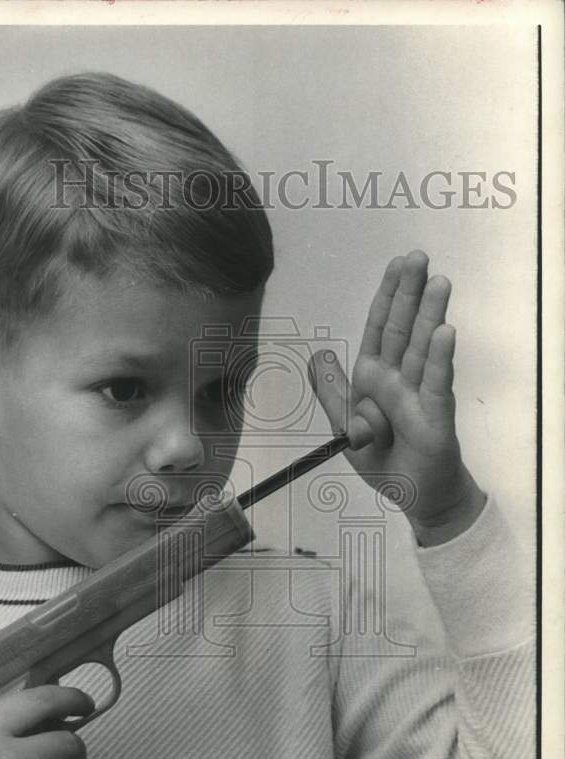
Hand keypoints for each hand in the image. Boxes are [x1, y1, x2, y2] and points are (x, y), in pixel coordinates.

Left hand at [312, 250, 485, 544]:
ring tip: (438, 282)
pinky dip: (439, 359)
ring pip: (422, 348)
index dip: (387, 297)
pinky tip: (444, 332)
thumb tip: (318, 354)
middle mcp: (399, 379)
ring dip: (430, 315)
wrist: (415, 495)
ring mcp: (420, 393)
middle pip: (402, 329)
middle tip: (418, 257)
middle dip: (409, 294)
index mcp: (374, 377)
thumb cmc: (384, 460)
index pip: (379, 329)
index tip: (396, 265)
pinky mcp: (435, 416)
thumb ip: (331, 394)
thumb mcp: (345, 429)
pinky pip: (435, 384)